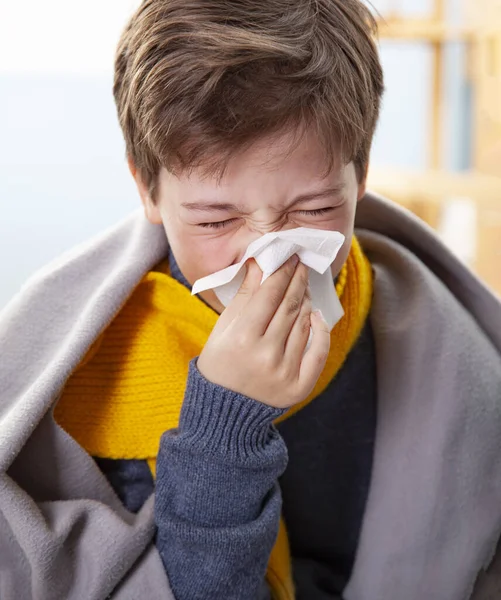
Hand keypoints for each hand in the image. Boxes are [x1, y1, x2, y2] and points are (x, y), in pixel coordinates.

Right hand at [197, 255, 330, 407]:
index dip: (282, 271)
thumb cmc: (219, 363)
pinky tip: (316, 316)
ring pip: (305, 324)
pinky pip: (319, 351)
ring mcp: (285, 372)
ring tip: (303, 289)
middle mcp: (266, 355)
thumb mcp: (222, 328)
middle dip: (298, 280)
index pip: (271, 293)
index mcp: (242, 338)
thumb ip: (245, 296)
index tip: (289, 257)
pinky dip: (321, 330)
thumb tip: (261, 264)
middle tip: (301, 265)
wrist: (225, 410)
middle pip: (290, 305)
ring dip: (307, 301)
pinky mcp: (300, 387)